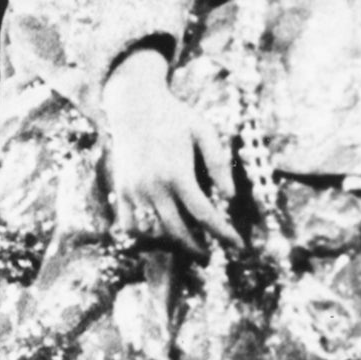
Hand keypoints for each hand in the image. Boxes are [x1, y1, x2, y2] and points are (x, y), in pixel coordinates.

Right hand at [103, 46, 240, 251]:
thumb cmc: (175, 117)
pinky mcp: (121, 190)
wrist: (134, 104)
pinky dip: (143, 235)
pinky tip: (158, 234)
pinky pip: (129, 225)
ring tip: (187, 243)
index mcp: (178, 173)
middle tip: (209, 255)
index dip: (224, 234)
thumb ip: (219, 163)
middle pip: (178, 232)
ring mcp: (135, 190)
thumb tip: (230, 197)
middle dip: (197, 248)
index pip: (205, 215)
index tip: (238, 245)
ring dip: (171, 243)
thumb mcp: (204, 131)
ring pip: (154, 232)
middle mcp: (154, 186)